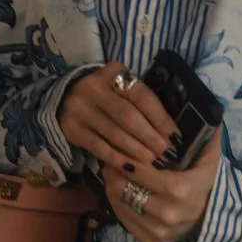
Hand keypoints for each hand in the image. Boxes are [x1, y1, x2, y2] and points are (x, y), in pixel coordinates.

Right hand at [58, 62, 176, 173]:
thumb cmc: (107, 97)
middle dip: (150, 138)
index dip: (161, 118)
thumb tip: (171, 134)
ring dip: (137, 151)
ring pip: (114, 133)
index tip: (176, 138)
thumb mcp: (122, 90)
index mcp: (113, 72)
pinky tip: (132, 168)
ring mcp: (80, 108)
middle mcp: (94, 87)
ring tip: (154, 164)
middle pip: (128, 116)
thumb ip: (142, 105)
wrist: (65, 99)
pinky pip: (98, 147)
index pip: (142, 96)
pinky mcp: (72, 129)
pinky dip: (117, 158)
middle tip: (166, 155)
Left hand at [105, 128, 221, 241]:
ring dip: (112, 187)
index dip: (126, 160)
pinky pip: (123, 221)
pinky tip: (119, 191)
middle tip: (111, 159)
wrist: (215, 218)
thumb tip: (203, 109)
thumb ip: (205, 135)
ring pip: (120, 205)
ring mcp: (159, 231)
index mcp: (181, 190)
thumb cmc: (208, 182)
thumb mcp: (210, 158)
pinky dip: (118, 204)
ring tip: (112, 173)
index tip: (119, 150)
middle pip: (125, 189)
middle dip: (114, 172)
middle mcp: (167, 214)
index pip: (141, 173)